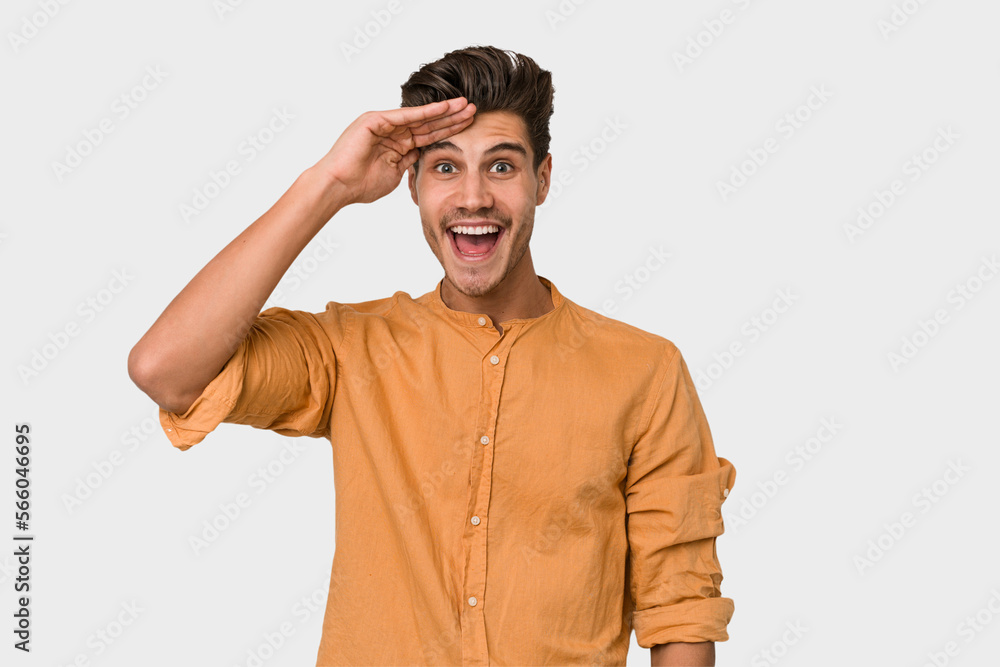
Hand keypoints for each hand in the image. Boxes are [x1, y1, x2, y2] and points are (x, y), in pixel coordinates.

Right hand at [315, 97, 475, 205]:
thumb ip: (407, 163)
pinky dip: (424, 112)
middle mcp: (391, 130)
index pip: (428, 135)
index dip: (449, 130)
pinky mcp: (375, 120)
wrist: (338, 186)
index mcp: (396, 144)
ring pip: (420, 117)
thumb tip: (421, 156)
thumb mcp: (394, 174)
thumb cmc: (360, 185)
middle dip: (452, 117)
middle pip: (428, 123)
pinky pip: (405, 116)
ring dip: (443, 111)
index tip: (469, 126)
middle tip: (474, 110)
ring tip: (465, 105)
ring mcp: (383, 123)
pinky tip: (444, 108)